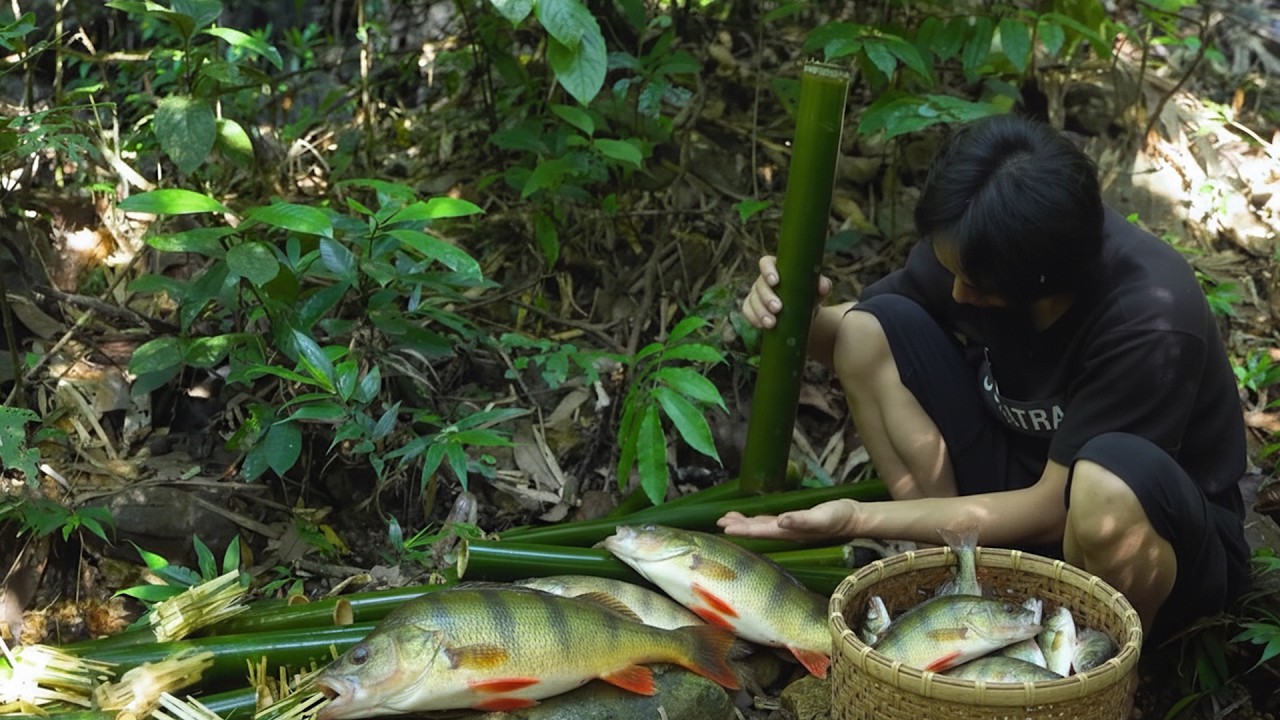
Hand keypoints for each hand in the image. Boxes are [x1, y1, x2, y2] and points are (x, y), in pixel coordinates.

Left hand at [716, 499, 859, 541]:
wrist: (853, 518)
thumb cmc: (839, 517)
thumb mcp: (821, 517)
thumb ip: (801, 520)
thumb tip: (781, 521)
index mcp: (789, 532)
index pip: (760, 532)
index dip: (743, 530)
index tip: (725, 528)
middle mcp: (786, 532)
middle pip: (756, 531)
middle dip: (738, 527)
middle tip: (719, 522)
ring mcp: (789, 528)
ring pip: (761, 526)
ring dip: (745, 523)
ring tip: (727, 519)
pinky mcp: (794, 521)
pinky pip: (770, 522)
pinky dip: (757, 520)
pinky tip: (751, 518)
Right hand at [741, 255, 832, 329]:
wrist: (803, 316)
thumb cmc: (810, 297)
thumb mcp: (818, 291)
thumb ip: (823, 286)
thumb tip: (824, 285)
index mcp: (778, 268)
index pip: (766, 263)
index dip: (768, 270)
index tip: (775, 281)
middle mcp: (764, 279)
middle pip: (759, 284)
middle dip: (767, 297)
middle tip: (778, 308)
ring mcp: (756, 294)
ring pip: (752, 299)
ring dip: (760, 311)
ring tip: (771, 323)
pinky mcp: (751, 308)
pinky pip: (747, 311)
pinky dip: (753, 318)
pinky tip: (762, 325)